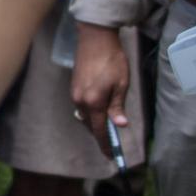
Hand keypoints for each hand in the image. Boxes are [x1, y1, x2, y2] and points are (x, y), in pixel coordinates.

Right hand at [70, 22, 130, 153]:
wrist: (94, 39)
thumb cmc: (112, 60)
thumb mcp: (121, 84)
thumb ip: (117, 106)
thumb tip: (119, 125)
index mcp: (94, 102)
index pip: (99, 130)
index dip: (106, 144)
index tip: (111, 156)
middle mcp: (80, 101)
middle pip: (90, 125)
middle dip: (101, 135)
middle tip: (113, 143)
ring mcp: (75, 94)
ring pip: (85, 116)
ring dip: (96, 123)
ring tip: (108, 126)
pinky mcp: (74, 87)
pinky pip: (82, 107)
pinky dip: (91, 113)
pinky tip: (100, 109)